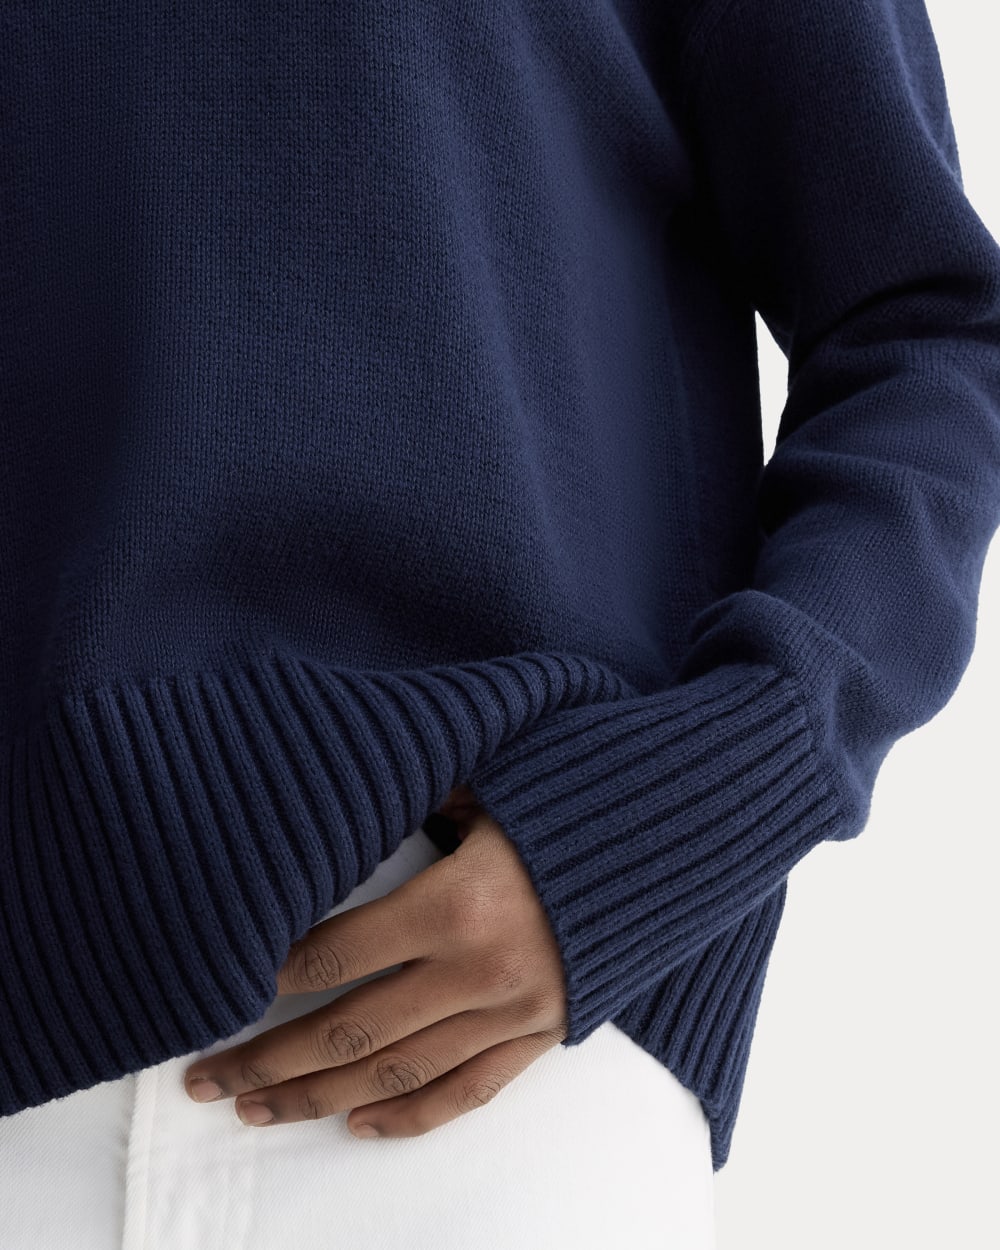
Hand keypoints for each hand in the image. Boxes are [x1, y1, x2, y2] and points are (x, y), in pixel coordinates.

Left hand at [182, 785, 568, 1137]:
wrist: (673, 837)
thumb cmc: (571, 798)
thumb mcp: (486, 786)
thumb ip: (413, 805)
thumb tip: (349, 814)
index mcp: (456, 902)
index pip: (336, 954)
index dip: (269, 975)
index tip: (224, 987)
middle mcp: (478, 970)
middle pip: (347, 1031)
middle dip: (265, 1060)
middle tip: (204, 1080)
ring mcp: (512, 1012)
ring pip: (395, 1074)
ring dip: (318, 1099)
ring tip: (256, 1111)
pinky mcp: (542, 1035)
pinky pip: (467, 1092)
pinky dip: (409, 1116)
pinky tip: (357, 1125)